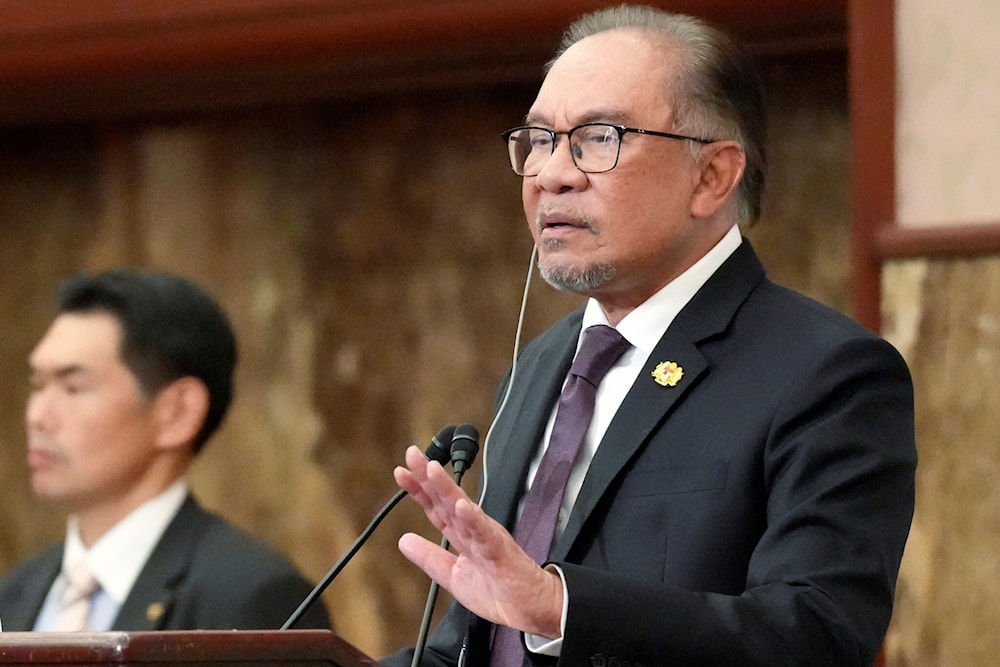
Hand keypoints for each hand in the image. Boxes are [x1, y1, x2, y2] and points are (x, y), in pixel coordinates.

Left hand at [394, 445, 563, 638]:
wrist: (530, 609)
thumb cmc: (500, 591)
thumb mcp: (453, 575)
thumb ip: (429, 558)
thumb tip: (403, 541)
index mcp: (463, 535)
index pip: (437, 507)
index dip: (418, 489)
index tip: (401, 472)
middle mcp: (474, 529)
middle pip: (447, 499)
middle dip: (428, 477)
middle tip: (412, 454)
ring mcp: (487, 537)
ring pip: (464, 508)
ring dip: (448, 489)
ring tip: (432, 470)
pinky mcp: (500, 551)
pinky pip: (485, 533)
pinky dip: (474, 519)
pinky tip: (463, 505)